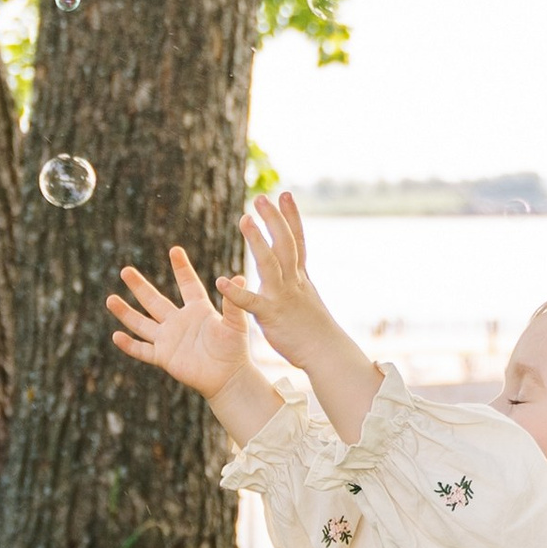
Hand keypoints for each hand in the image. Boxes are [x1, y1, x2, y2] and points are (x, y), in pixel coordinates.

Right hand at [109, 246, 260, 403]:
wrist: (228, 378)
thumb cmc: (235, 350)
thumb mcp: (236, 323)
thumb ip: (233, 302)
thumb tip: (239, 278)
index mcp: (197, 310)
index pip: (188, 284)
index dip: (181, 268)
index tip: (175, 250)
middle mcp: (179, 321)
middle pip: (154, 301)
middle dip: (139, 286)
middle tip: (125, 270)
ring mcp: (169, 339)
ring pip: (142, 323)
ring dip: (126, 312)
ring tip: (110, 299)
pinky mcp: (164, 357)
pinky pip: (143, 350)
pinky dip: (129, 345)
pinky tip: (116, 336)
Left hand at [229, 187, 378, 442]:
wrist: (326, 353)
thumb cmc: (314, 329)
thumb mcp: (306, 297)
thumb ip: (296, 281)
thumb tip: (294, 270)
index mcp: (300, 276)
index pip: (297, 240)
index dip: (291, 217)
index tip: (284, 194)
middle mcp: (294, 281)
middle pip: (285, 243)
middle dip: (273, 219)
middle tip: (260, 198)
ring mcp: (283, 296)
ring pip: (270, 263)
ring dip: (257, 241)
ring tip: (244, 219)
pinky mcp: (272, 315)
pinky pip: (251, 302)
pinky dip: (236, 292)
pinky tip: (220, 281)